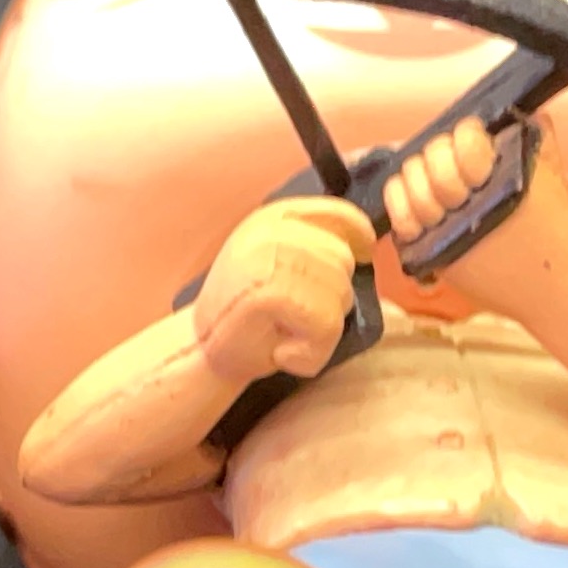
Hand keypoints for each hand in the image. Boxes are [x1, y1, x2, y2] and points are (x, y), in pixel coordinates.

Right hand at [192, 197, 376, 381]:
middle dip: (332, 300)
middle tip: (294, 320)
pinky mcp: (269, 293)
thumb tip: (366, 247)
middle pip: (343, 262)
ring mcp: (267, 258)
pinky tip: (282, 353)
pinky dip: (311, 352)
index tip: (362, 256)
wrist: (200, 352)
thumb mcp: (277, 264)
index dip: (358, 237)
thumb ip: (312, 247)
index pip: (339, 214)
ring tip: (287, 337)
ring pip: (339, 296)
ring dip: (321, 331)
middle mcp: (269, 230)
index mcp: (273, 217)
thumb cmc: (247, 315)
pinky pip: (325, 325)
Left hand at [388, 115, 567, 316]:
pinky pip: (399, 225)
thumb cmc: (558, 237)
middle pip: (425, 160)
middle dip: (437, 160)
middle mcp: (465, 202)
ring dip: (417, 183)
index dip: (465, 139)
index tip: (479, 157)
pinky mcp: (432, 256)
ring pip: (404, 188)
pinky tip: (422, 212)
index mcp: (498, 175)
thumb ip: (538, 142)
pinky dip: (404, 211)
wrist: (558, 294)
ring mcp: (443, 230)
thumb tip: (528, 114)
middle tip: (454, 172)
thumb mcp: (552, 182)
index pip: (461, 136)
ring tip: (437, 190)